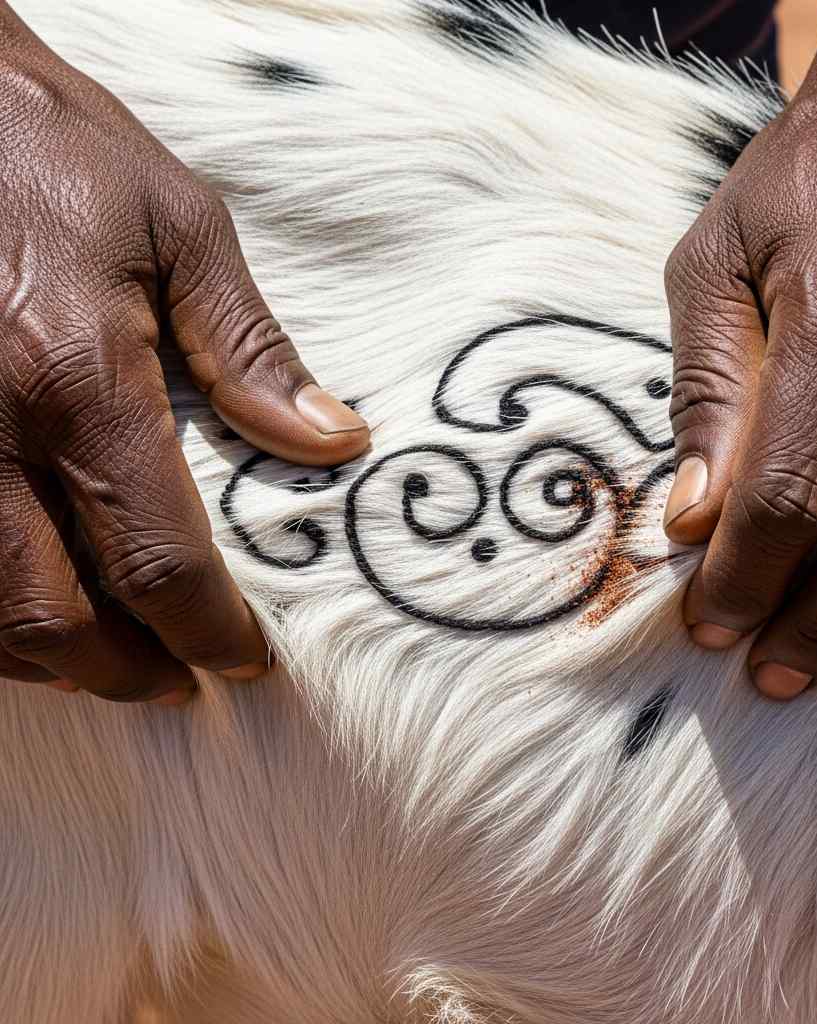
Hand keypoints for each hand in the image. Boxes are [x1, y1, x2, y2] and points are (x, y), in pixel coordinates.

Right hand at [0, 6, 368, 702]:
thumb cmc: (51, 145)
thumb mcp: (178, 224)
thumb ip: (252, 347)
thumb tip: (332, 440)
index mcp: (78, 380)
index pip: (157, 557)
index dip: (207, 629)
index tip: (245, 661)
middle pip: (52, 613)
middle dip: (123, 670)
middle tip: (177, 685)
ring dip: (46, 660)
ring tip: (111, 667)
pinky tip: (26, 609)